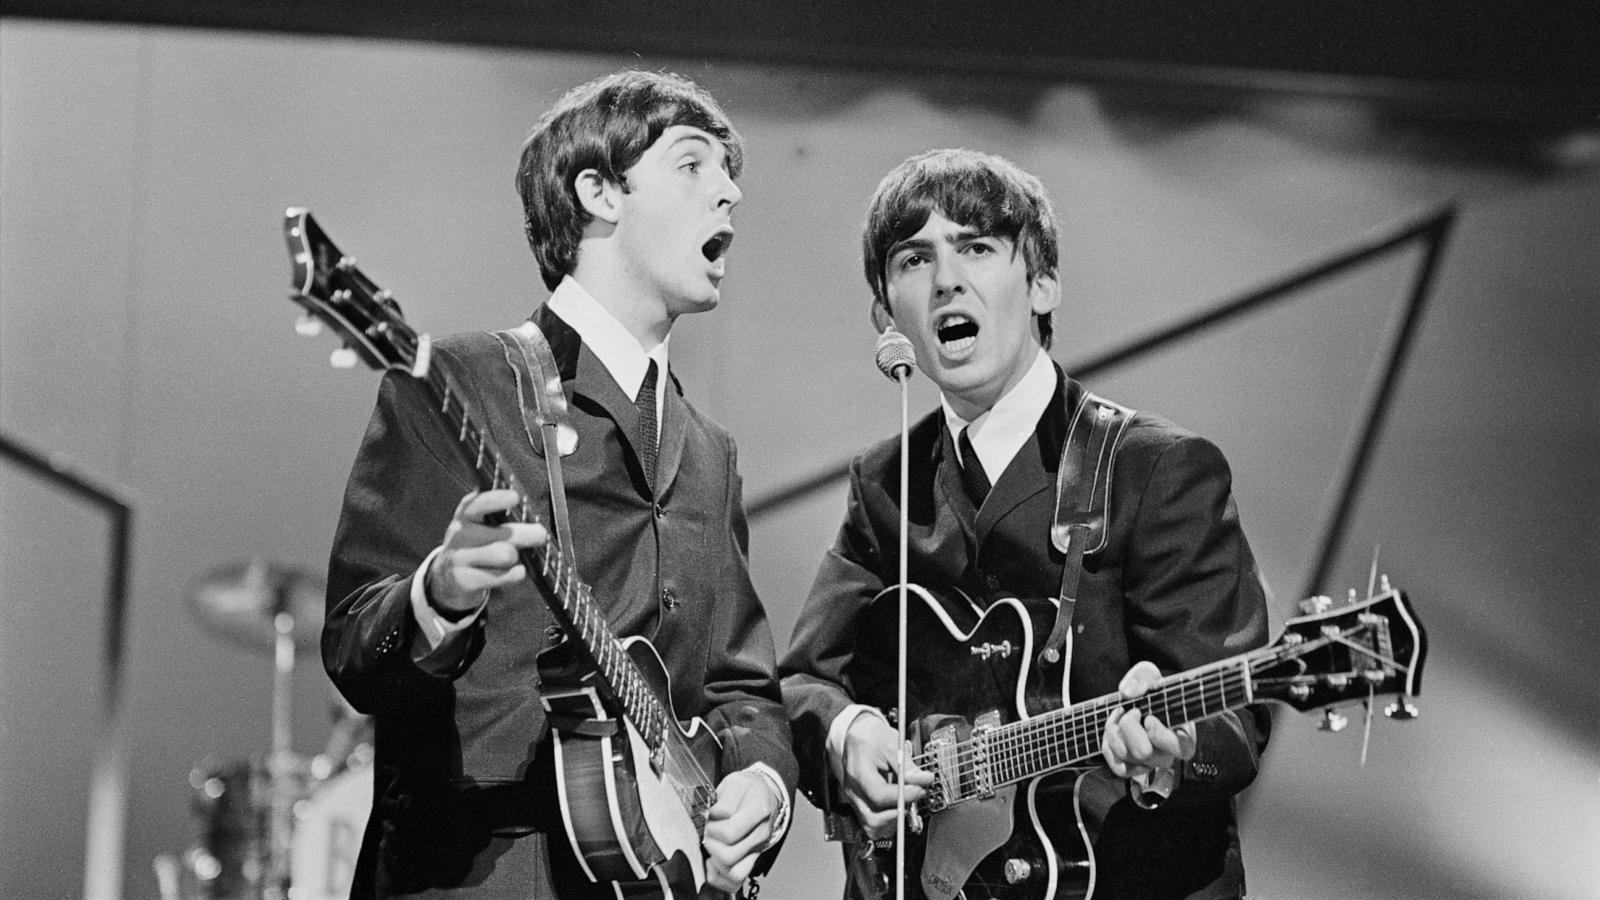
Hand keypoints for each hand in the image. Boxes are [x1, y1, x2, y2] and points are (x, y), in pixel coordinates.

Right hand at [425, 490, 545, 612]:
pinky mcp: (464, 582)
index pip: (477, 504)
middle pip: (503, 533)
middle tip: (541, 535)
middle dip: (526, 534)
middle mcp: (459, 535)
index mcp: (465, 516)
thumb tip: (532, 520)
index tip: (515, 497)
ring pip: (504, 554)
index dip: (496, 499)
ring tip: (515, 556)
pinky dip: (514, 575)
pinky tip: (517, 572)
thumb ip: (500, 518)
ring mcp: (459, 559)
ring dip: (516, 556)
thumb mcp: (481, 527)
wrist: (451, 579)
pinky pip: (501, 576)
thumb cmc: (476, 547)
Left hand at [702, 770, 780, 892]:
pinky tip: (713, 860)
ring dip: (715, 861)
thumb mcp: (735, 783)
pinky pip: (735, 880)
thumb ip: (723, 801)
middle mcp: (761, 833)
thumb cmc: (747, 789)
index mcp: (759, 810)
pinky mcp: (752, 859)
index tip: (709, 818)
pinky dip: (719, 875)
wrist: (763, 794)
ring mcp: (758, 849)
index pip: (730, 832)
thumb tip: (713, 817)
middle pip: (730, 856)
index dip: (713, 827)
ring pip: (734, 872)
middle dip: (711, 845)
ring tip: (712, 845)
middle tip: (708, 833)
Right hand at [839, 712, 933, 839]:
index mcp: (858, 774)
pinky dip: (887, 822)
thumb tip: (925, 780)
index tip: (920, 788)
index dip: (903, 796)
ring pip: (872, 827)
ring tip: (906, 802)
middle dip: (898, 813)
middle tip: (914, 797)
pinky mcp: (861, 805)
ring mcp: (855, 801)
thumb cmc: (872, 738)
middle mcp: (853, 792)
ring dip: (893, 821)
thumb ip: (907, 766)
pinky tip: (898, 808)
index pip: (879, 796)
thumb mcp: (892, 744)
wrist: (858, 734)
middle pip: (873, 819)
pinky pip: (872, 823)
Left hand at [1100, 660, 1196, 780]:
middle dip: (1129, 727)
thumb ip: (1142, 677)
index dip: (1160, 735)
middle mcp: (1167, 754)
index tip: (1149, 717)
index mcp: (1183, 735)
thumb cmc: (1151, 690)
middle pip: (1143, 752)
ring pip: (1125, 756)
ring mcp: (1149, 763)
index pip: (1182, 749)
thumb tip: (1127, 692)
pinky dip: (1108, 744)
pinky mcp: (1132, 768)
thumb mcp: (1149, 674)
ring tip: (1120, 713)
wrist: (1137, 702)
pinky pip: (1117, 766)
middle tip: (1132, 711)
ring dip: (1114, 730)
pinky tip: (1114, 727)